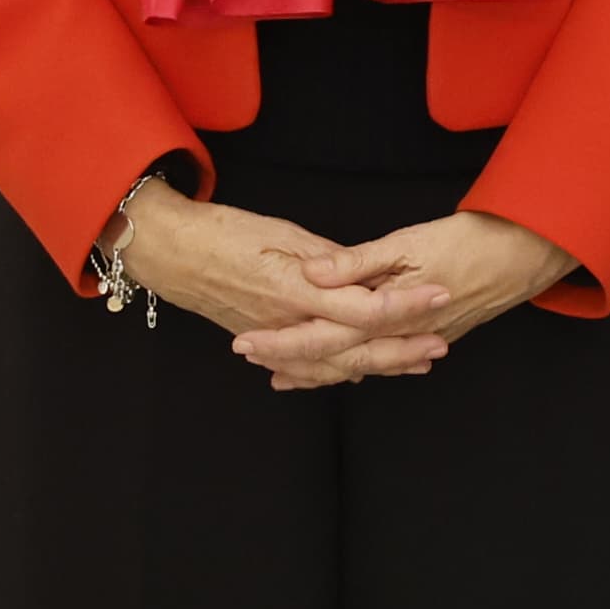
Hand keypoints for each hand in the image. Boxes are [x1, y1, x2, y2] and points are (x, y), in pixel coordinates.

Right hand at [107, 178, 445, 367]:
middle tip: (439, 348)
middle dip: (400, 351)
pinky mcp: (260, 341)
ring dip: (374, 368)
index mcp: (297, 290)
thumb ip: (328, 258)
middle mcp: (286, 322)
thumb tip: (366, 272)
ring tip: (412, 365)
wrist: (169, 252)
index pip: (363, 309)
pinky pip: (301, 367)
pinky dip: (330, 375)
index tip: (440, 295)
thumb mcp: (283, 233)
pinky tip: (353, 376)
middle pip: (353, 349)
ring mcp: (272, 337)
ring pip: (330, 366)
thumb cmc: (224, 232)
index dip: (405, 306)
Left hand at [235, 209, 579, 390]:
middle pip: (336, 359)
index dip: (282, 342)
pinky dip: (359, 364)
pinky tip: (348, 365)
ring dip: (321, 370)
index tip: (246, 342)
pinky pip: (385, 359)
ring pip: (360, 364)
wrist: (528, 253)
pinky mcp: (433, 334)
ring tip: (286, 374)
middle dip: (293, 361)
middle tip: (252, 358)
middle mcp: (399, 337)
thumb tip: (311, 273)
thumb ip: (356, 262)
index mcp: (387, 314)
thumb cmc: (470, 241)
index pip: (323, 336)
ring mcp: (418, 340)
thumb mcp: (408, 242)